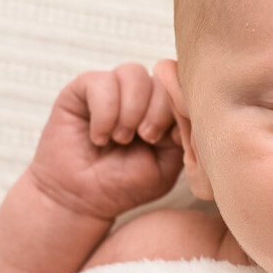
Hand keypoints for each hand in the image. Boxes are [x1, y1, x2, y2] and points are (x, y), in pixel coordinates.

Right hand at [26, 63, 184, 220]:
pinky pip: (100, 82)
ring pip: (133, 73)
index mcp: (164, 108)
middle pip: (161, 77)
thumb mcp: (167, 164)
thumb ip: (183, 134)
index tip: (170, 139)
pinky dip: (104, 113)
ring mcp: (112, 88)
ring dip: (131, 110)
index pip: (182, 85)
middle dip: (157, 111)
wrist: (82, 199)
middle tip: (145, 138)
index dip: (180, 107)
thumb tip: (190, 108)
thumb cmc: (125, 183)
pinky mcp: (82, 89)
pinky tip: (99, 137)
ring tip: (120, 139)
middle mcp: (140, 93)